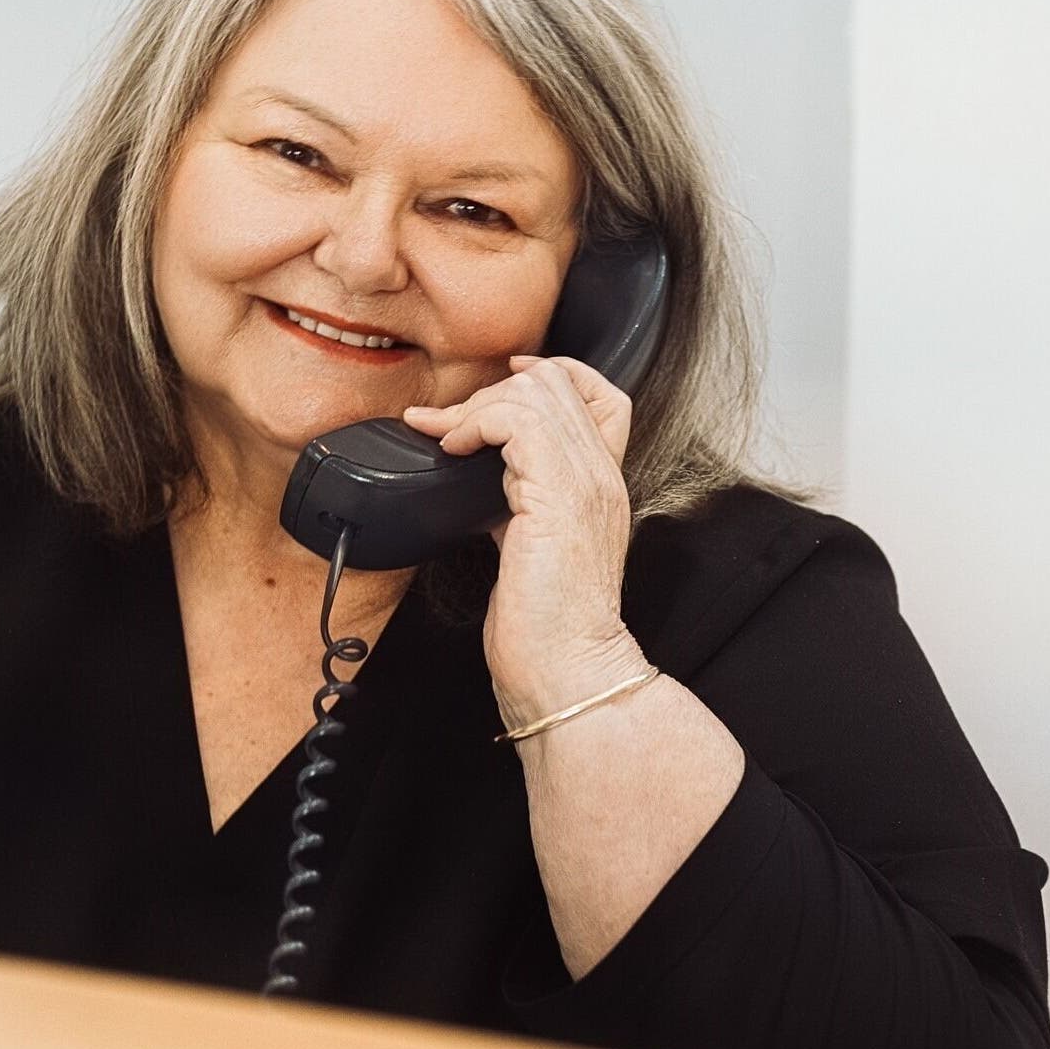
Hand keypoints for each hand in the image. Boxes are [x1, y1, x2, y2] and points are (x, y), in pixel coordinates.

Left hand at [400, 355, 645, 726]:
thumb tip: (477, 473)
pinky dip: (473, 423)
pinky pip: (515, 420)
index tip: (502, 385)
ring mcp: (584, 482)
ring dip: (477, 407)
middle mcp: (602, 475)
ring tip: (447, 440)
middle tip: (451, 427)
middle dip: (492, 391)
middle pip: (559, 380)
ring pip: (536, 391)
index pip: (601, 393)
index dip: (551, 375)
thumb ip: (519, 502)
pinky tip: (452, 451)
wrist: (567, 673)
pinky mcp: (556, 495)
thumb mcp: (531, 545)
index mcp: (601, 484)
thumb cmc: (546, 628)